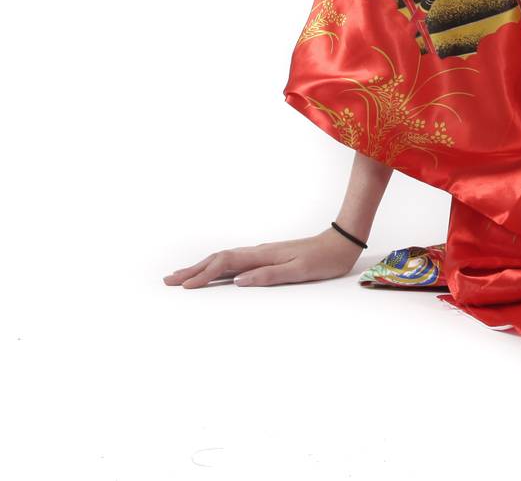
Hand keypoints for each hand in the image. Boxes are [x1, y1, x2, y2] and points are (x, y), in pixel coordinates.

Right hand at [163, 227, 363, 288]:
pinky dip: (218, 266)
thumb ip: (270, 275)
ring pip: (226, 259)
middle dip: (193, 270)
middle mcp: (259, 252)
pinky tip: (214, 272)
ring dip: (202, 267)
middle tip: (168, 280)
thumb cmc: (325, 259)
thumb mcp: (300, 270)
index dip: (203, 275)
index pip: (226, 264)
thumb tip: (238, 281)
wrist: (343, 241)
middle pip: (219, 259)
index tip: (183, 287)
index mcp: (264, 256)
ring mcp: (263, 253)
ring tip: (183, 276)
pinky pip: (236, 261)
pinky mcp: (268, 256)